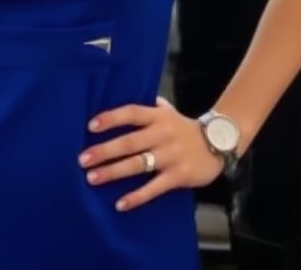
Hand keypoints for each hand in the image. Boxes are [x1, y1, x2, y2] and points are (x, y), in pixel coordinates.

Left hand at [77, 95, 223, 212]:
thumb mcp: (168, 111)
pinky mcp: (178, 176)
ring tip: (92, 178)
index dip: (111, 118)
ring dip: (113, 172)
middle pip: (129, 142)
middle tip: (82, 159)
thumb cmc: (184, 127)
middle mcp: (162, 134)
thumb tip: (120, 96)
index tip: (90, 126)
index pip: (131, 113)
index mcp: (158, 116)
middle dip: (104, 151)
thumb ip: (148, 106)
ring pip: (137, 164)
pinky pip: (154, 188)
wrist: (218, 143)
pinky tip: (120, 204)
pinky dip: (137, 197)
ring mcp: (170, 155)